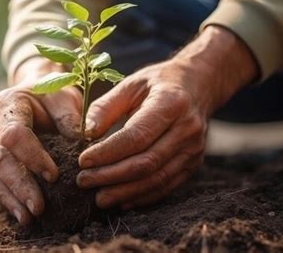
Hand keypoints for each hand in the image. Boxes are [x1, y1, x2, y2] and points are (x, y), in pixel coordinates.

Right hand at [0, 58, 81, 223]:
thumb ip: (71, 118)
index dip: (32, 156)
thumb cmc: (53, 98)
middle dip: (18, 185)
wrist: (36, 95)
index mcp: (8, 104)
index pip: (14, 134)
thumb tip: (85, 141)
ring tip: (27, 218)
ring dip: (8, 198)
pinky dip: (3, 199)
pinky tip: (18, 214)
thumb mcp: (65, 99)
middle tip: (38, 208)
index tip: (54, 176)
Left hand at [76, 26, 256, 208]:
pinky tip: (122, 200)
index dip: (108, 152)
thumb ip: (106, 106)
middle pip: (146, 162)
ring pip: (157, 179)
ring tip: (99, 197)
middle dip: (111, 176)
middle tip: (84, 181)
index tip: (83, 161)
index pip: (136, 136)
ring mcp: (193, 149)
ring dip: (125, 192)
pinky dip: (143, 196)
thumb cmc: (159, 82)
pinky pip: (167, 186)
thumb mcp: (131, 83)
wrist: (199, 85)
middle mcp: (187, 129)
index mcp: (170, 103)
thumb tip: (86, 132)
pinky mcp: (193, 163)